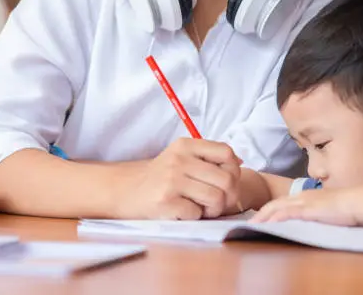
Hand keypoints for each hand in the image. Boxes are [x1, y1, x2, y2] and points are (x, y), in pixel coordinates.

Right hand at [114, 138, 242, 219]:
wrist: (124, 190)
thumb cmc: (159, 177)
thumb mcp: (180, 157)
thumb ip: (207, 157)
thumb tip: (239, 161)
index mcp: (185, 145)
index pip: (227, 153)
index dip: (233, 170)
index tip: (224, 180)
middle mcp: (179, 160)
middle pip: (227, 179)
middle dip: (228, 196)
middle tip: (216, 202)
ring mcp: (171, 181)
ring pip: (216, 198)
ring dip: (213, 209)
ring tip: (201, 208)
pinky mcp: (166, 202)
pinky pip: (197, 214)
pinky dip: (194, 217)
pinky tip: (183, 212)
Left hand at [249, 189, 357, 225]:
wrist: (357, 202)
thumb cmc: (344, 207)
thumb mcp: (323, 209)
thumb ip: (313, 213)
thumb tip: (305, 221)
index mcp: (303, 196)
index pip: (280, 202)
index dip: (267, 210)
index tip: (257, 218)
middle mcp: (300, 197)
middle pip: (274, 204)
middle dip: (260, 214)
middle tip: (249, 223)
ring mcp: (304, 202)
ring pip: (278, 207)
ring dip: (264, 216)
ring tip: (253, 225)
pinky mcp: (310, 209)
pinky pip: (290, 212)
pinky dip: (278, 217)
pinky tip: (270, 223)